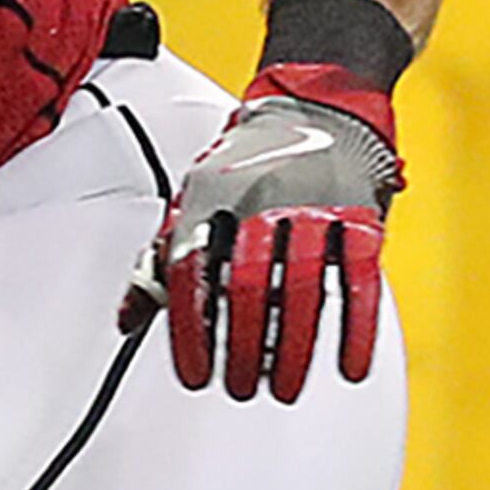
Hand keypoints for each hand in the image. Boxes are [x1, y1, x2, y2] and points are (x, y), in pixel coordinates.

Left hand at [124, 64, 403, 400]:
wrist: (320, 101)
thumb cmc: (251, 161)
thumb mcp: (195, 199)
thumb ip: (162, 259)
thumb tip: (129, 319)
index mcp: (210, 196)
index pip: (192, 272)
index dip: (191, 331)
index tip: (197, 375)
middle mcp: (259, 198)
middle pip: (247, 286)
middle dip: (243, 348)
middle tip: (241, 387)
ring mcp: (314, 205)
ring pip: (301, 287)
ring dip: (292, 349)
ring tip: (283, 388)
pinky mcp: (360, 214)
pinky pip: (358, 280)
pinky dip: (353, 329)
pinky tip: (347, 366)